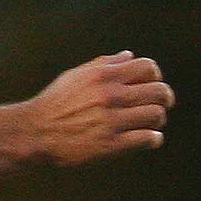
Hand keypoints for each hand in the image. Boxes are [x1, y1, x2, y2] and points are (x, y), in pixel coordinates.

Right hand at [12, 52, 173, 165]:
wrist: (35, 132)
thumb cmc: (56, 103)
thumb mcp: (76, 75)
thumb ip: (105, 64)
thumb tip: (130, 56)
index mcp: (104, 76)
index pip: (149, 67)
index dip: (156, 76)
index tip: (151, 85)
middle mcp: (111, 96)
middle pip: (159, 91)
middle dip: (165, 98)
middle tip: (161, 106)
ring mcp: (112, 121)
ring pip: (156, 115)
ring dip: (159, 120)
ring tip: (152, 124)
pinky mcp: (112, 145)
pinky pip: (148, 138)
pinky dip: (153, 138)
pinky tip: (148, 138)